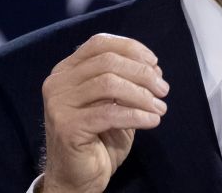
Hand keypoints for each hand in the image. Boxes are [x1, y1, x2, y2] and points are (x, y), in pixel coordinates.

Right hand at [40, 33, 168, 192]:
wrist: (78, 179)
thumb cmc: (99, 138)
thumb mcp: (114, 102)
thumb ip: (126, 80)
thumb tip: (153, 66)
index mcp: (67, 70)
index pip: (99, 43)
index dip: (130, 48)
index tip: (154, 63)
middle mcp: (58, 82)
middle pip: (107, 62)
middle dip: (142, 73)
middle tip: (163, 90)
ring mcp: (59, 104)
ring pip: (108, 84)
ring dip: (142, 94)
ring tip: (160, 107)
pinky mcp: (66, 126)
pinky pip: (109, 113)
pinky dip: (136, 115)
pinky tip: (152, 121)